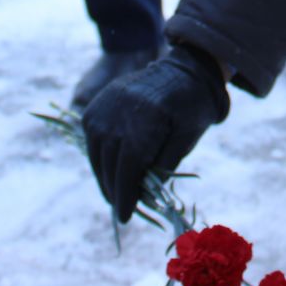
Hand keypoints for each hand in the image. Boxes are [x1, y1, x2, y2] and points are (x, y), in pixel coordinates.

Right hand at [83, 44, 229, 223]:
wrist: (185, 69)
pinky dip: (98, 155)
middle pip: (110, 161)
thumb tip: (145, 195)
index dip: (125, 195)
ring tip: (113, 195)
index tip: (125, 217)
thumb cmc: (192, 107)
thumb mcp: (187, 138)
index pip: (129, 166)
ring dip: (103, 175)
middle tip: (121, 210)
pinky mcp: (100, 100)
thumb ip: (165, 166)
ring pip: (97, 150)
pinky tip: (107, 170)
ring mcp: (107, 102)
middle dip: (114, 189)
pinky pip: (92, 134)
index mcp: (146, 117)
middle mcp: (120, 108)